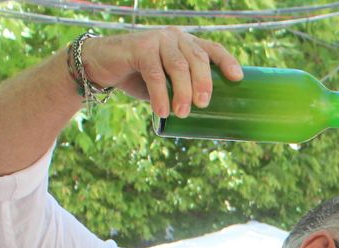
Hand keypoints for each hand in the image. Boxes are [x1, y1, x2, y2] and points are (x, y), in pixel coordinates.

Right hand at [79, 28, 242, 118]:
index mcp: (187, 44)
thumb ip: (182, 89)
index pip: (212, 49)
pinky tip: (162, 111)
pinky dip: (160, 94)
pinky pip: (155, 73)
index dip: (227, 62)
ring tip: (182, 113)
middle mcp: (175, 37)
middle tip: (203, 105)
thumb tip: (206, 118)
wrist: (101, 65)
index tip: (237, 79)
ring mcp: (157, 39)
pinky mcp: (140, 47)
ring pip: (178, 66)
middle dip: (204, 82)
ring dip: (183, 92)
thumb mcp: (166, 81)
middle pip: (198, 58)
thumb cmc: (139, 76)